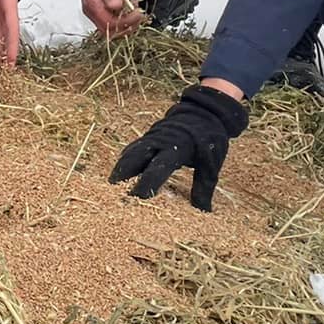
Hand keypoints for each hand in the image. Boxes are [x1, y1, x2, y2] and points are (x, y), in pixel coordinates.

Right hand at [79, 0, 144, 37]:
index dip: (126, 21)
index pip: (109, 23)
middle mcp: (93, 14)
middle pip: (111, 31)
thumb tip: (116, 6)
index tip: (137, 13)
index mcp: (92, 5)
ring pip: (114, 30)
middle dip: (128, 25)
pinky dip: (125, 21)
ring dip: (128, 24)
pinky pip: (114, 24)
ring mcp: (96, 16)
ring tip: (136, 11)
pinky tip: (131, 11)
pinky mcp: (102, 15)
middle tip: (139, 14)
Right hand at [108, 84, 249, 207]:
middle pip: (134, 157)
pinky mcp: (149, 136)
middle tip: (114, 191)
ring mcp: (152, 137)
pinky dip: (125, 160)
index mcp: (176, 148)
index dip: (146, 184)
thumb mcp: (211, 163)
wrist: (205, 112)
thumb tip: (204, 211)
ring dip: (121, 167)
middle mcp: (159, 142)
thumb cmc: (209, 140)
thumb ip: (204, 186)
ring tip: (113, 184)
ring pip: (130, 152)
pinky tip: (121, 171)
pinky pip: (133, 148)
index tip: (137, 198)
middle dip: (123, 173)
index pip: (156, 169)